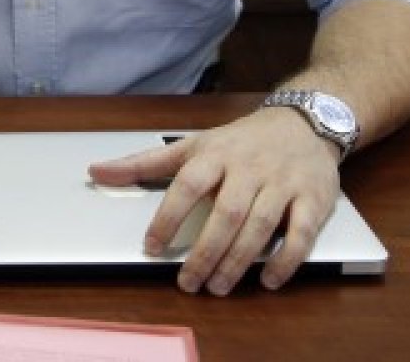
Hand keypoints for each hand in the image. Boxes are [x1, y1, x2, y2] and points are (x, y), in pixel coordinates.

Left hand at [87, 108, 342, 294]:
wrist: (302, 124)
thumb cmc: (239, 142)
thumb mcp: (191, 146)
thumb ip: (144, 163)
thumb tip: (96, 172)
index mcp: (214, 155)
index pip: (186, 185)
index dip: (167, 217)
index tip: (151, 246)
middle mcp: (248, 169)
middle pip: (225, 213)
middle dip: (205, 251)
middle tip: (189, 282)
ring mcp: (282, 184)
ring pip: (260, 225)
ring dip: (239, 260)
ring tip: (219, 286)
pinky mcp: (313, 199)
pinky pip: (302, 233)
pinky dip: (286, 259)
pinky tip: (269, 280)